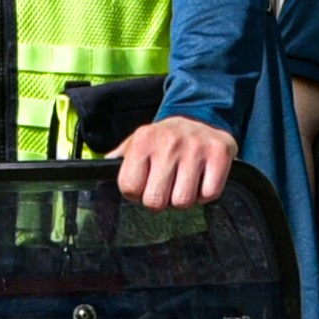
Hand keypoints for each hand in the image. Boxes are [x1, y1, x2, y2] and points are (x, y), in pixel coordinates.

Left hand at [112, 113, 237, 211]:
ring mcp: (195, 148)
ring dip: (184, 199)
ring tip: (184, 182)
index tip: (145, 184)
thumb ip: (118, 159)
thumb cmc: (164, 139)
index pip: (129, 188)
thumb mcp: (137, 142)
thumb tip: (99, 171)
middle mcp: (168, 142)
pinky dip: (206, 193)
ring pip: (183, 202)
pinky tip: (202, 179)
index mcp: (143, 140)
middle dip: (160, 201)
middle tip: (166, 187)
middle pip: (155, 201)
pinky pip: (209, 194)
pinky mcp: (219, 154)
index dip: (137, 194)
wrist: (201, 116)